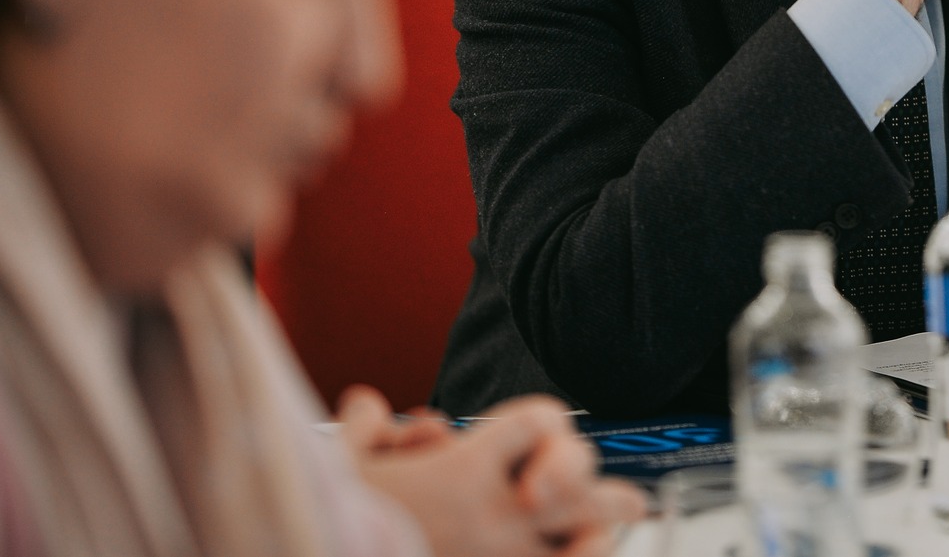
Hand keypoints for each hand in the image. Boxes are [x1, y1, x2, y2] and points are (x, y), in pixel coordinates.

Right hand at [339, 387, 643, 556]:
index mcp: (462, 473)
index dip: (540, 423)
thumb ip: (365, 430)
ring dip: (595, 536)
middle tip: (630, 500)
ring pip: (585, 543)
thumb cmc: (334, 523)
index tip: (535, 437)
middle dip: (608, 489)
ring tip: (601, 536)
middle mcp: (495, 517)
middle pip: (583, 483)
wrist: (318, 555)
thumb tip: (369, 406)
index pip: (541, 420)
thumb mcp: (340, 466)